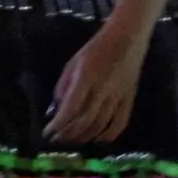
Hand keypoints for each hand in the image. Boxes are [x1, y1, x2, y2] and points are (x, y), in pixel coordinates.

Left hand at [44, 20, 147, 143]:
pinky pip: (121, 122)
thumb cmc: (96, 48)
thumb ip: (63, 87)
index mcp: (86, 78)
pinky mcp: (129, 97)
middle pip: (84, 121)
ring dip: (84, 137)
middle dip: (67, 134)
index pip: (70, 109)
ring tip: (72, 140)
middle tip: (57, 139)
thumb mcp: (72, 63)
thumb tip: (58, 110)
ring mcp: (118, 95)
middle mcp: (103, 89)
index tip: (47, 132)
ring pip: (101, 125)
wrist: (127, 37)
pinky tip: (98, 140)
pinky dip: (109, 135)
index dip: (57, 125)